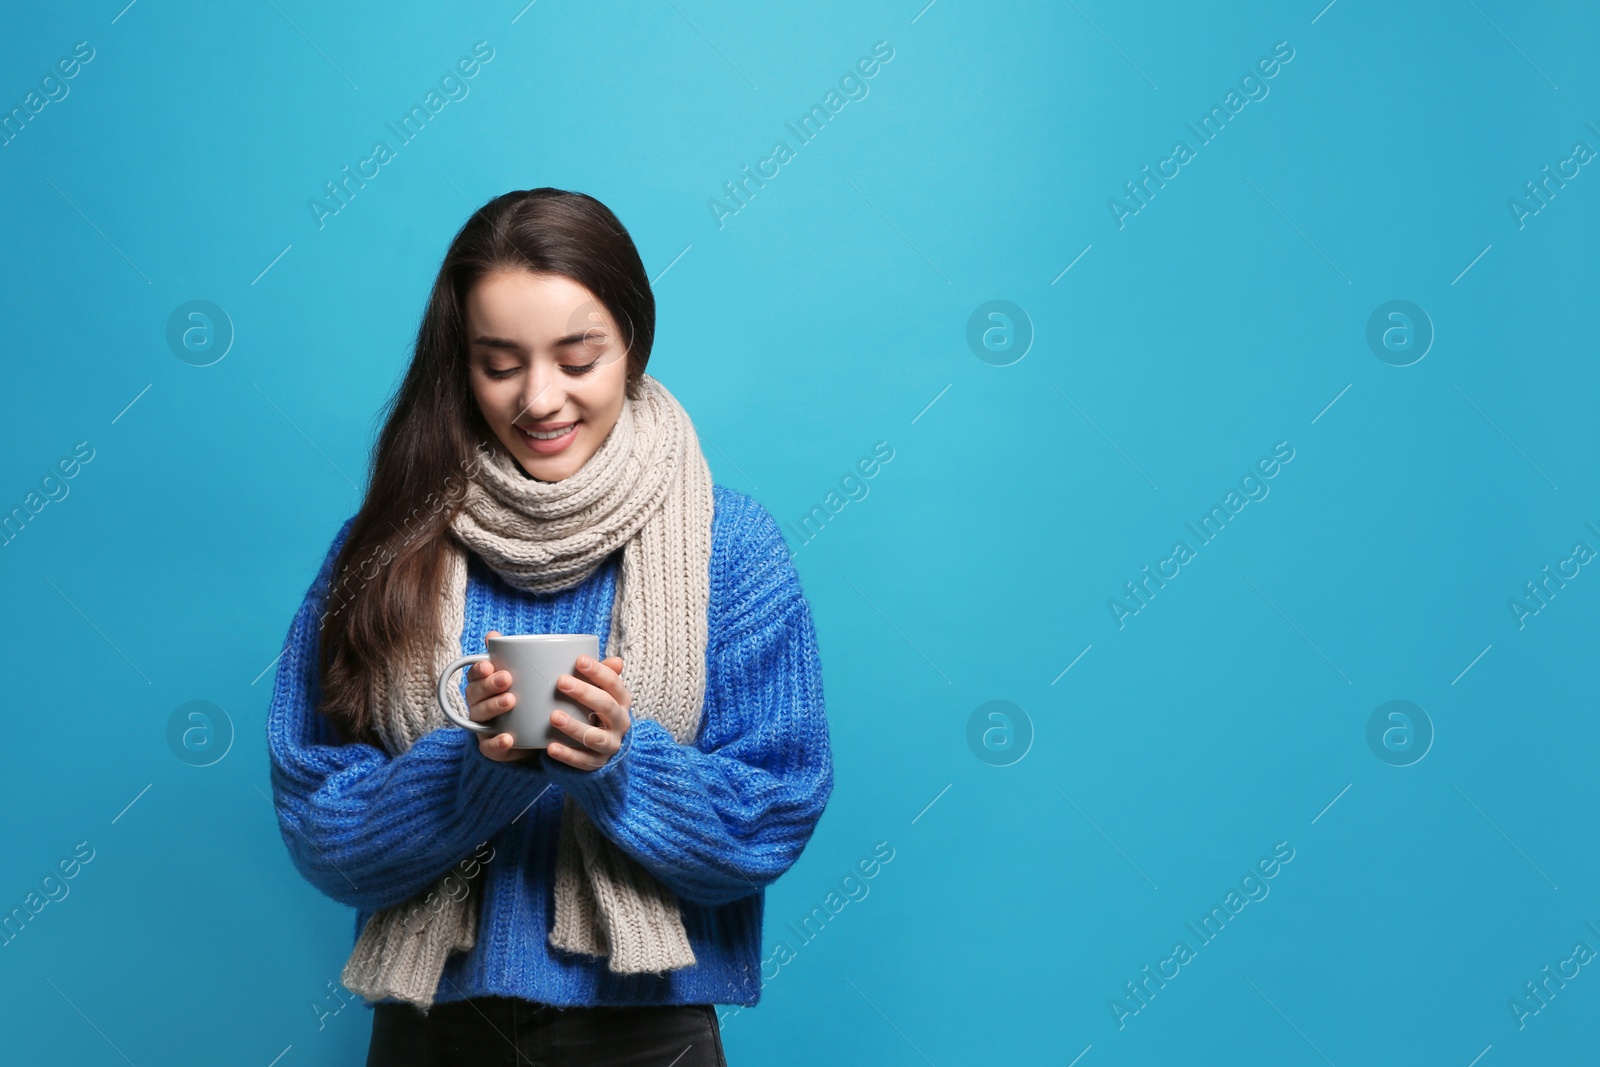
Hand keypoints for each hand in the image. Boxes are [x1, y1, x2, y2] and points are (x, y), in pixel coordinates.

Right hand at [465, 630, 536, 762]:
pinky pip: (490, 746)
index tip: (488, 664)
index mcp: (483, 686)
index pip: (474, 675)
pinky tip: (508, 737)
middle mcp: (478, 705)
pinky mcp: (492, 748)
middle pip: (475, 693)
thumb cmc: (523, 701)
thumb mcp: (520, 679)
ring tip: (511, 701)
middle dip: (489, 685)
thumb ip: (509, 657)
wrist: (532, 737)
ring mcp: (483, 727)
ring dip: (494, 707)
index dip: (479, 669)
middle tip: (507, 679)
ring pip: (481, 715)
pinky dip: (497, 742)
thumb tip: (493, 633)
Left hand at [546, 653, 631, 771]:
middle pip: (606, 706)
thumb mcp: (604, 694)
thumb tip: (616, 660)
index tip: (579, 660)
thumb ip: (604, 676)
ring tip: (554, 716)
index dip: (599, 672)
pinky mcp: (597, 763)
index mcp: (622, 702)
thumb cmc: (599, 712)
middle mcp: (620, 723)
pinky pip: (582, 760)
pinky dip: (567, 754)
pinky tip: (551, 747)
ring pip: (595, 737)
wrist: (607, 750)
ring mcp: (610, 745)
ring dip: (574, 727)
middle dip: (584, 693)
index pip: (614, 684)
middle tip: (561, 681)